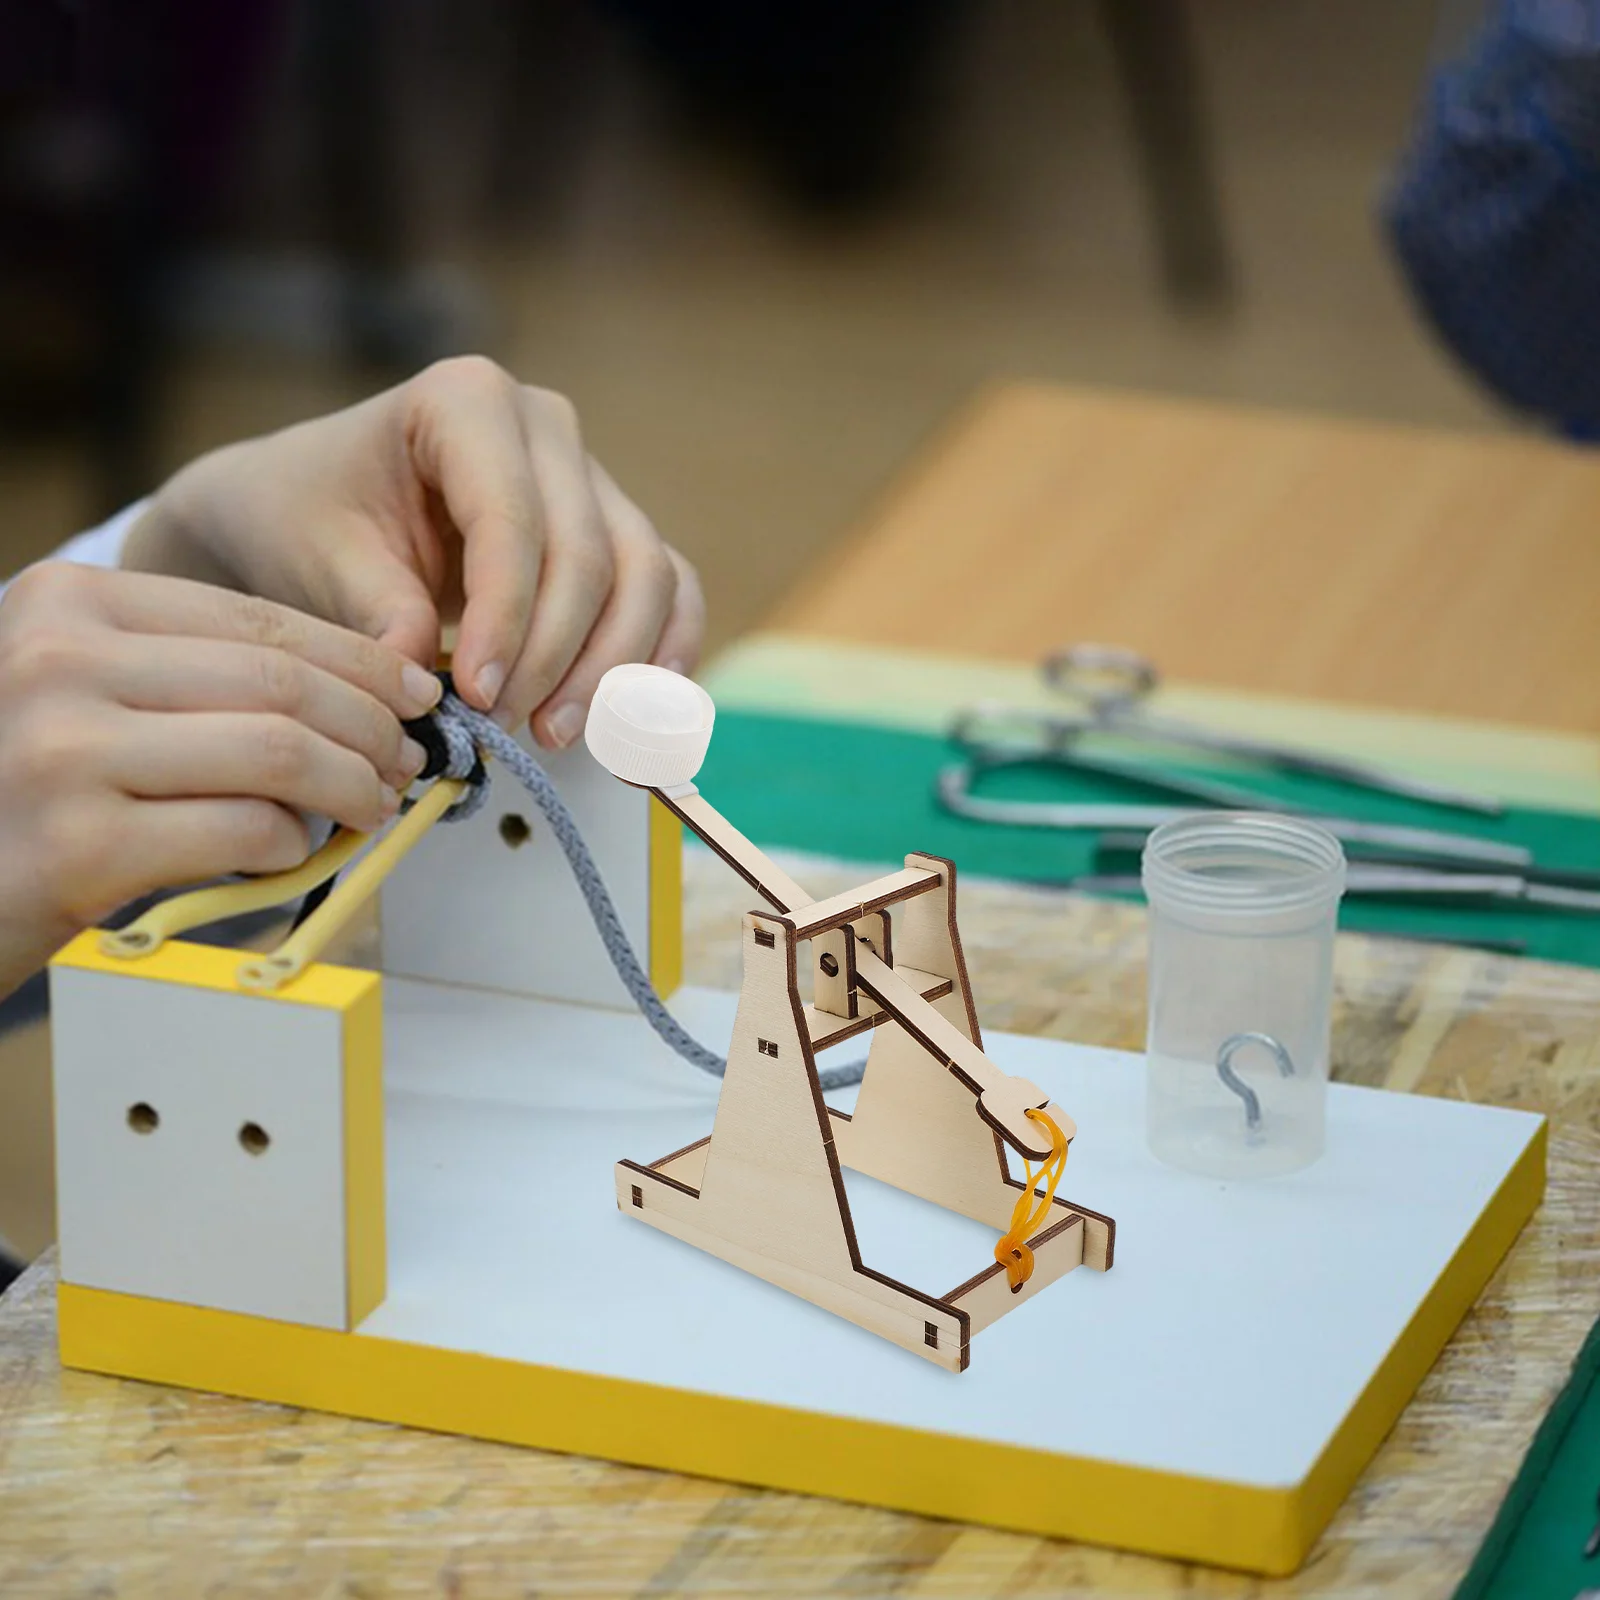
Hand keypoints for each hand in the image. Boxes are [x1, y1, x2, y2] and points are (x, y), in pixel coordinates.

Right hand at [0, 562, 442, 996]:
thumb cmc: (29, 786)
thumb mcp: (88, 690)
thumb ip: (197, 676)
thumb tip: (364, 693)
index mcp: (67, 602)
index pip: (257, 621)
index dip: (358, 661)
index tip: (413, 692)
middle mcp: (56, 660)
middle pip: (279, 683)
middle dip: (371, 726)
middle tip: (405, 760)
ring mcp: (62, 751)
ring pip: (278, 753)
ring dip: (351, 786)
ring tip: (371, 806)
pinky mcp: (79, 845)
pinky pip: (243, 831)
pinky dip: (290, 843)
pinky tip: (290, 849)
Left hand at [122, 356, 705, 747]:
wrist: (314, 510)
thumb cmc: (308, 519)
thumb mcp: (318, 558)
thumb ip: (376, 610)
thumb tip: (429, 684)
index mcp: (466, 400)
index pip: (511, 518)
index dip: (505, 617)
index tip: (475, 696)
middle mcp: (547, 427)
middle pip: (588, 553)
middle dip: (555, 655)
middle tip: (507, 728)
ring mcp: (592, 478)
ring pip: (644, 575)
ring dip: (613, 667)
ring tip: (556, 733)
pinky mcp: (616, 531)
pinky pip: (669, 588)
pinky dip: (664, 650)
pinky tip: (638, 711)